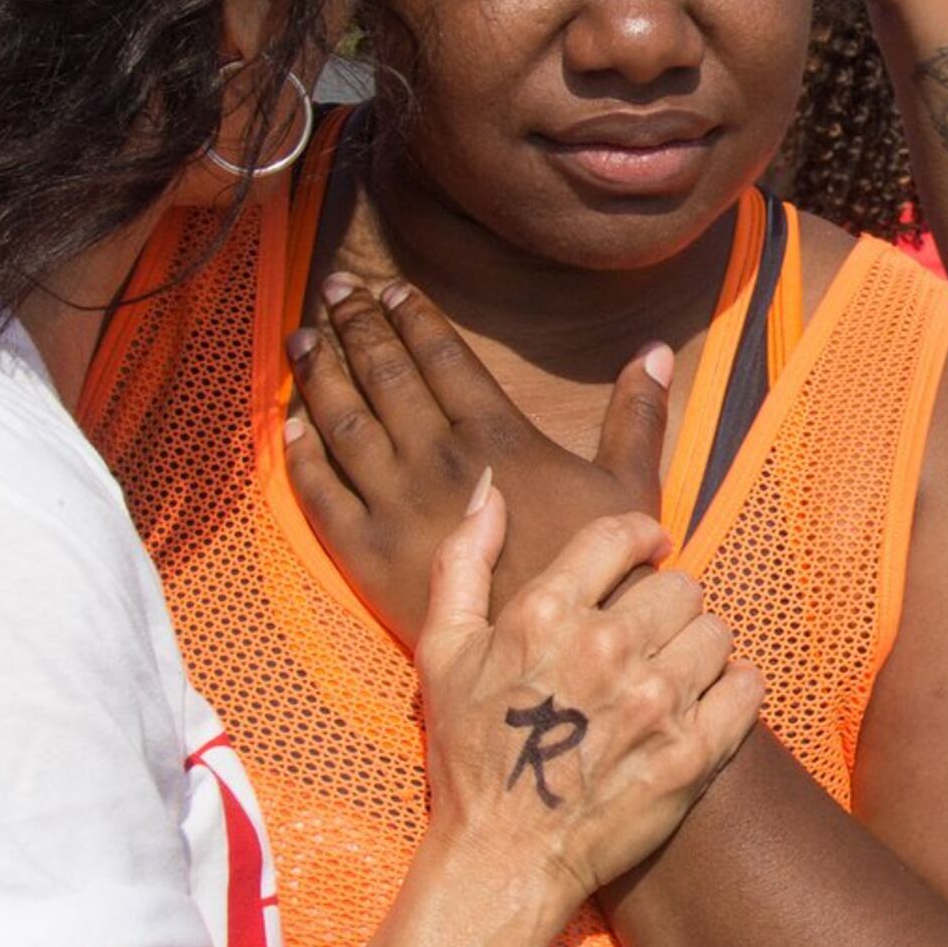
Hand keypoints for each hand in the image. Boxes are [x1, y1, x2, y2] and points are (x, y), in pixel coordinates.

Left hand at [278, 274, 669, 635]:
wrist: (551, 658)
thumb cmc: (596, 575)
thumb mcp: (630, 490)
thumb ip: (638, 417)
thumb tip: (656, 350)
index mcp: (495, 435)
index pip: (440, 355)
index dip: (411, 316)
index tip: (388, 289)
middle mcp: (435, 459)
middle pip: (383, 375)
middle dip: (356, 325)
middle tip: (336, 290)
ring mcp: (393, 505)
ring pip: (343, 422)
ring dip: (320, 372)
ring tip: (303, 337)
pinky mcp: (364, 555)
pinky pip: (320, 493)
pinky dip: (301, 454)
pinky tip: (291, 423)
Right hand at [415, 480, 757, 902]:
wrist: (502, 858)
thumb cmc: (468, 756)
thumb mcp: (442, 652)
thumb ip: (463, 562)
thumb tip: (490, 490)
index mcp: (546, 614)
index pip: (622, 535)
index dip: (642, 536)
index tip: (650, 549)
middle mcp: (605, 650)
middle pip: (678, 586)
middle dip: (666, 604)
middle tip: (650, 635)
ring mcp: (654, 703)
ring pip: (715, 633)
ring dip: (699, 648)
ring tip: (672, 674)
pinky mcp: (692, 753)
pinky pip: (746, 688)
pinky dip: (735, 690)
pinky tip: (707, 703)